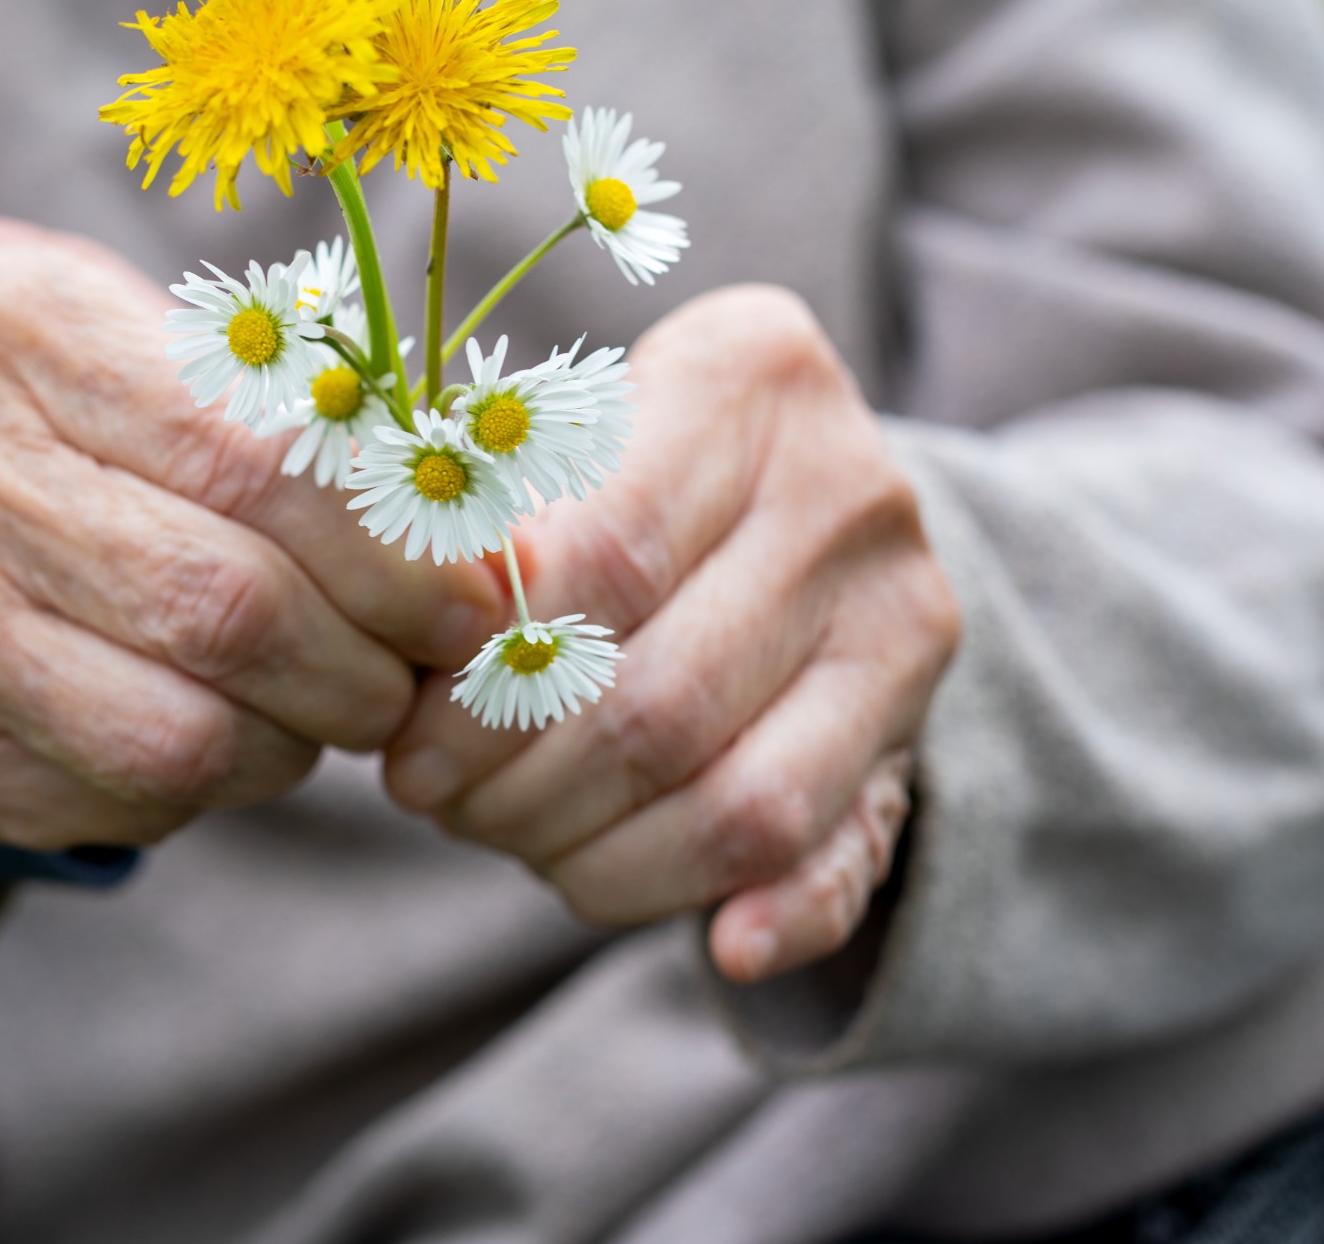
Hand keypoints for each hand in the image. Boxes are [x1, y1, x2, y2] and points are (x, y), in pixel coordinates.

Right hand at [0, 239, 505, 848]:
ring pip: (177, 728)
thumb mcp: (212, 369)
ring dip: (301, 739)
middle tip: (416, 675)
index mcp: (24, 319)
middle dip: (364, 663)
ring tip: (335, 705)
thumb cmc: (133, 423)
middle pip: (222, 603)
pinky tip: (236, 732)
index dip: (391, 547)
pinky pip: (121, 797)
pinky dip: (219, 786)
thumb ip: (339, 435)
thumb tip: (488, 559)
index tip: (469, 597)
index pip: (254, 456)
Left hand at [382, 285, 959, 981]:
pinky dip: (775, 919)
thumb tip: (423, 669)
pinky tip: (718, 945)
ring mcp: (905, 608)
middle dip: (518, 787)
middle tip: (434, 803)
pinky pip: (841, 854)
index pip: (595, 564)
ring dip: (596, 857)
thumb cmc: (615, 465)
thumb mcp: (553, 448)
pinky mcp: (921, 723)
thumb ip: (494, 535)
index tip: (402, 736)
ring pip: (738, 799)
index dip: (480, 680)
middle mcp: (850, 485)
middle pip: (656, 698)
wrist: (799, 494)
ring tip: (509, 838)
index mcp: (747, 377)